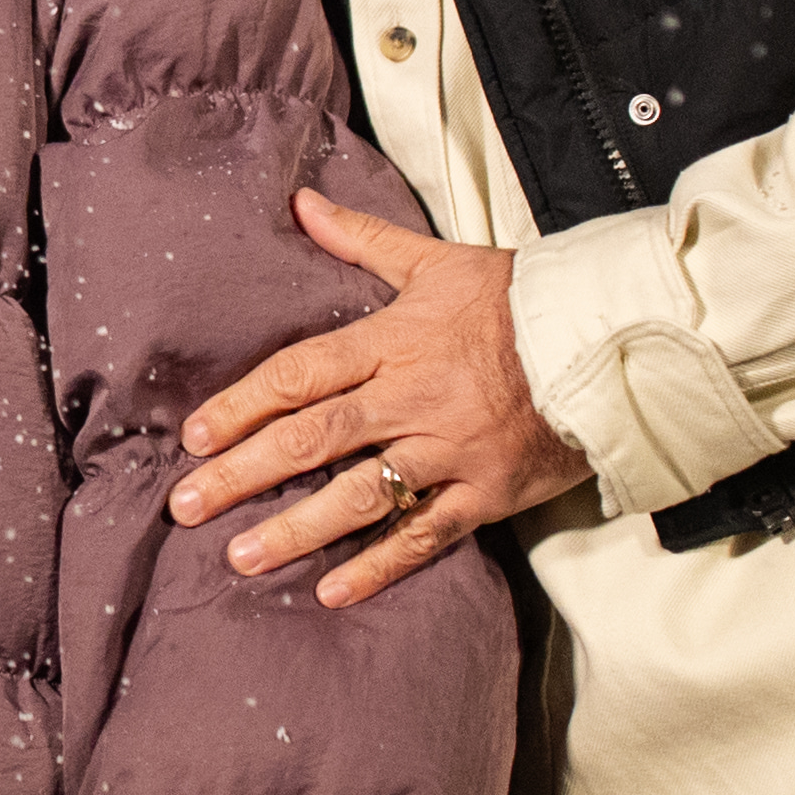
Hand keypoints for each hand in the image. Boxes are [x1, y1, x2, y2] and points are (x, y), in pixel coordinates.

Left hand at [173, 188, 593, 608]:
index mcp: (392, 342)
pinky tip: (330, 592)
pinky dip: (378, 566)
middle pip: (313, 440)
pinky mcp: (487, 493)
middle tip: (186, 507)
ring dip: (295, 530)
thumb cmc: (516, 299)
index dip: (242, 406)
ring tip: (240, 556)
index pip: (299, 375)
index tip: (194, 437)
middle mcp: (412, 399)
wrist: (609, 341)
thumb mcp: (435, 260)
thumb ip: (360, 238)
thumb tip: (299, 202)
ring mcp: (449, 451)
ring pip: (359, 496)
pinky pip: (424, 536)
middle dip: (244, 475)